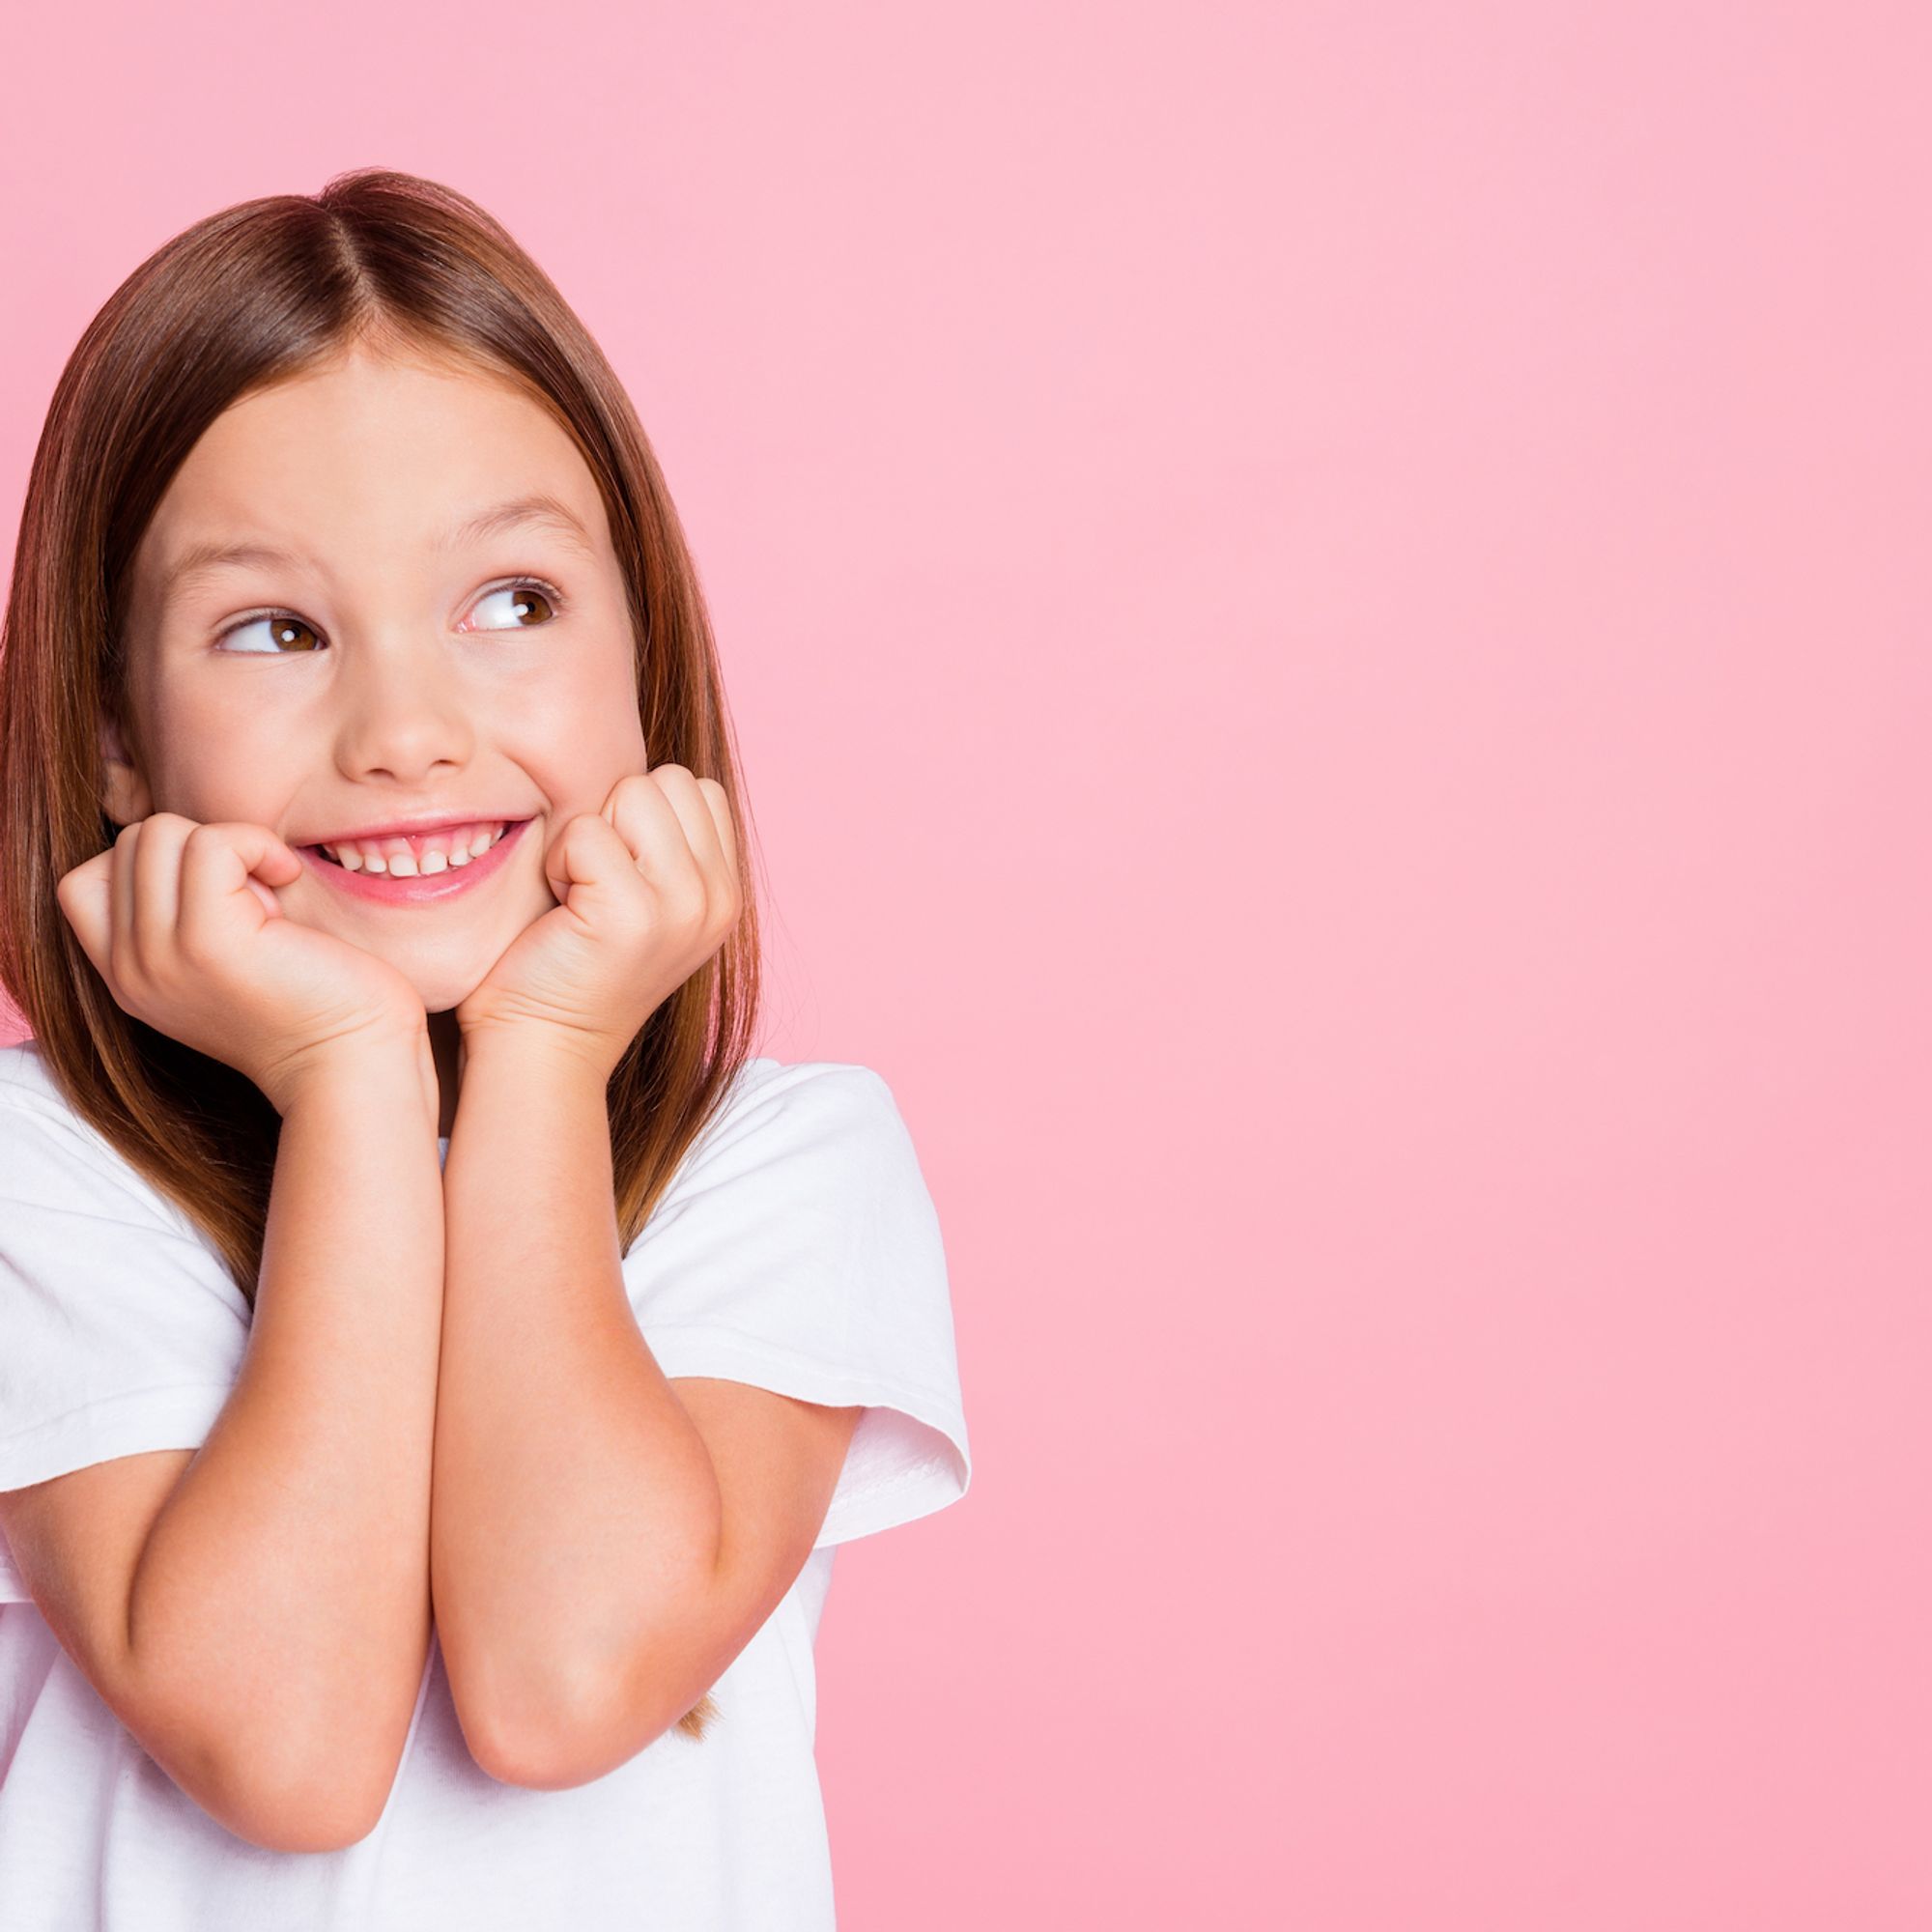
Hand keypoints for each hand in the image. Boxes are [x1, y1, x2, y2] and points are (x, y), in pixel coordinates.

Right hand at [57, 814, 432, 1117]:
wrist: (351, 1066)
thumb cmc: (316, 1004)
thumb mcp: (223, 962)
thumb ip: (180, 916)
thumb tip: (188, 840)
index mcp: (128, 977)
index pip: (86, 881)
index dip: (160, 862)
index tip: (226, 896)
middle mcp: (132, 971)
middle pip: (132, 844)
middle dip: (203, 851)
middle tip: (258, 902)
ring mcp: (161, 956)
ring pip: (160, 834)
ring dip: (231, 847)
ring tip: (272, 901)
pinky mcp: (208, 941)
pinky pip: (211, 843)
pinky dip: (256, 844)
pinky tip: (288, 878)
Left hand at [453, 766, 742, 1077]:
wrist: (544, 1047)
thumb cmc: (572, 966)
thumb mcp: (646, 901)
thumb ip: (666, 844)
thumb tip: (648, 776)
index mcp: (726, 893)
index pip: (697, 788)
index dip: (643, 816)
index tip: (617, 875)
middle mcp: (717, 898)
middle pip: (668, 781)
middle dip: (618, 817)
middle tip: (595, 883)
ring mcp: (683, 905)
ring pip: (633, 794)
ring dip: (590, 835)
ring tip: (580, 893)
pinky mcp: (634, 913)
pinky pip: (587, 832)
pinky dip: (560, 862)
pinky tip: (562, 910)